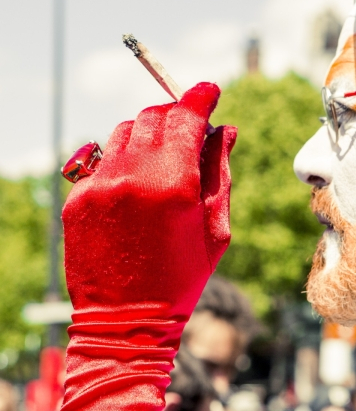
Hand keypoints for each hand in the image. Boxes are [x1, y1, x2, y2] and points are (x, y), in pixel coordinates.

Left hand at [63, 82, 235, 321]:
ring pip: (125, 131)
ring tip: (163, 159)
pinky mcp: (77, 198)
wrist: (126, 320)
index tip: (210, 90)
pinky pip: (101, 158)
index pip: (187, 115)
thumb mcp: (215, 227)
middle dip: (176, 115)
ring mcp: (99, 185)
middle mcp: (132, 175)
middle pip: (154, 115)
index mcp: (174, 183)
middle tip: (190, 130)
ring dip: (148, 134)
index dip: (201, 96)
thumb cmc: (181, 278)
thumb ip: (220, 171)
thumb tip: (224, 132)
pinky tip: (136, 184)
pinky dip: (123, 159)